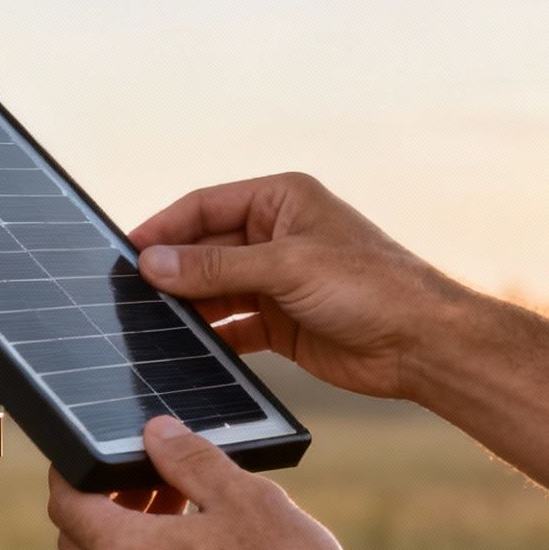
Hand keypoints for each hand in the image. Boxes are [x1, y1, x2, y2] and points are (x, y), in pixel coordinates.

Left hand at [47, 415, 356, 549]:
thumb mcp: (244, 497)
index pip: (64, 505)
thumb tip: (156, 433)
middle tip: (156, 482)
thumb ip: (189, 459)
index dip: (71, 473)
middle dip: (106, 506)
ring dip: (133, 546)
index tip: (90, 458)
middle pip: (80, 544)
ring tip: (190, 522)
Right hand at [131, 172, 460, 400]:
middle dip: (171, 271)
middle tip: (128, 295)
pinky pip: (233, 325)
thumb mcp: (286, 267)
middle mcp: (277, 235)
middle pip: (205, 249)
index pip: (205, 206)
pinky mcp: (282, 323)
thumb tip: (152, 262)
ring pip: (215, 289)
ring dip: (187, 306)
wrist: (423, 344)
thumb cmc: (371, 288)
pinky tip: (185, 349)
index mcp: (281, 200)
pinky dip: (211, 336)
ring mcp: (279, 280)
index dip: (163, 228)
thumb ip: (216, 265)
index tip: (125, 253)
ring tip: (148, 323)